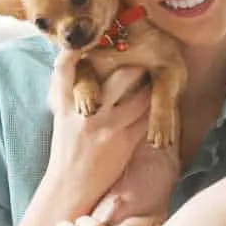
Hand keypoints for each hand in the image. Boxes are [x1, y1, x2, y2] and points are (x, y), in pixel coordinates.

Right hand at [44, 51, 149, 212]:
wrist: (70, 185)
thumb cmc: (67, 152)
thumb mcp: (62, 120)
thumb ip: (71, 98)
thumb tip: (81, 75)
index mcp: (66, 105)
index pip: (65, 70)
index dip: (74, 51)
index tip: (86, 40)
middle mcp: (87, 112)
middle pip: (117, 78)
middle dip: (135, 65)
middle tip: (146, 57)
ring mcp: (107, 126)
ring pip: (140, 96)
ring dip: (152, 87)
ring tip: (160, 78)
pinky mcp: (124, 141)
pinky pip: (147, 119)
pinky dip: (156, 111)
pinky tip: (163, 105)